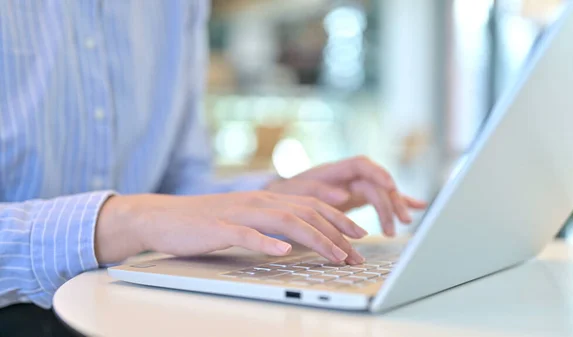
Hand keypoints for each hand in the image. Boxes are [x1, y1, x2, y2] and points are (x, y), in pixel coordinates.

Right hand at [95, 192, 368, 265]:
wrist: (163, 217)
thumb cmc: (206, 222)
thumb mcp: (245, 220)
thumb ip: (271, 224)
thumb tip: (300, 239)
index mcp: (265, 199)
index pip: (310, 205)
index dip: (338, 218)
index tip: (360, 233)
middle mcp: (258, 201)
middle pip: (306, 212)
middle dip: (337, 231)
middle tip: (357, 250)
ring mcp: (239, 213)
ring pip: (285, 221)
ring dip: (315, 239)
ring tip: (336, 254)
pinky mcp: (218, 227)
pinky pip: (246, 234)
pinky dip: (266, 243)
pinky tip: (283, 252)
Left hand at [266, 156, 426, 235]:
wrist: (280, 199)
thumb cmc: (285, 195)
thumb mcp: (296, 194)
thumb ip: (319, 192)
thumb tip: (344, 195)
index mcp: (332, 170)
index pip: (361, 164)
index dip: (378, 173)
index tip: (390, 186)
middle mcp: (346, 176)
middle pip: (376, 182)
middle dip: (390, 200)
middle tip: (399, 222)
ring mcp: (353, 186)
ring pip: (381, 193)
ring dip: (394, 207)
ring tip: (403, 225)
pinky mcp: (357, 197)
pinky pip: (380, 199)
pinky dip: (397, 203)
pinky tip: (417, 206)